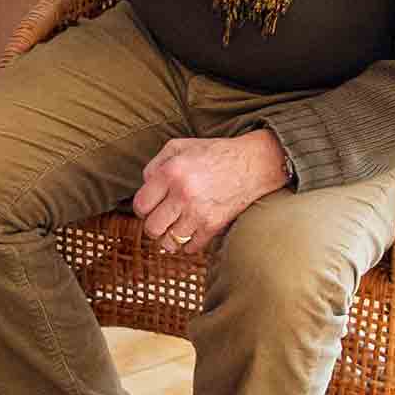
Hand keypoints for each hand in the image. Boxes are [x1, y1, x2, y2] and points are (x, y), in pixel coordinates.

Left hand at [132, 131, 292, 253]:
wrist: (253, 164)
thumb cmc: (214, 153)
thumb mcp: (179, 146)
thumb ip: (155, 165)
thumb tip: (144, 187)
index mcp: (171, 172)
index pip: (141, 205)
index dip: (142, 209)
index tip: (150, 208)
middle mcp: (182, 194)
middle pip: (152, 228)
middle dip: (154, 226)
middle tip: (162, 219)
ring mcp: (199, 212)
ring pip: (169, 242)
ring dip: (170, 237)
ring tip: (175, 227)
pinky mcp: (214, 226)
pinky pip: (190, 247)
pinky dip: (188, 243)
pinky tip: (192, 231)